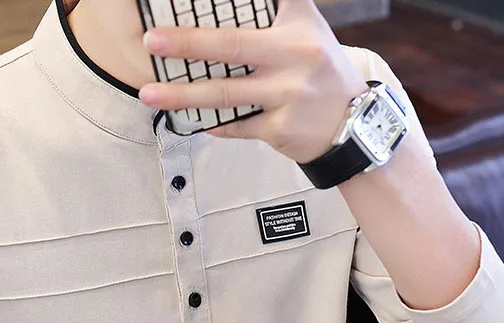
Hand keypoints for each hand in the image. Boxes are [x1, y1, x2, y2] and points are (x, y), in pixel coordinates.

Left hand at [138, 0, 367, 163]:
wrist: (353, 125)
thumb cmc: (320, 72)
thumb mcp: (308, 30)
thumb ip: (277, 11)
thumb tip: (226, 8)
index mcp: (298, 26)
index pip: (258, 1)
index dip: (227, 0)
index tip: (184, 5)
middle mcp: (295, 56)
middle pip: (232, 46)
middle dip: (188, 43)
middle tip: (152, 41)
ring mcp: (287, 95)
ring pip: (225, 94)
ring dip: (183, 95)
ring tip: (150, 94)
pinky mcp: (280, 129)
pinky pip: (237, 125)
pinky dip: (215, 123)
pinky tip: (197, 122)